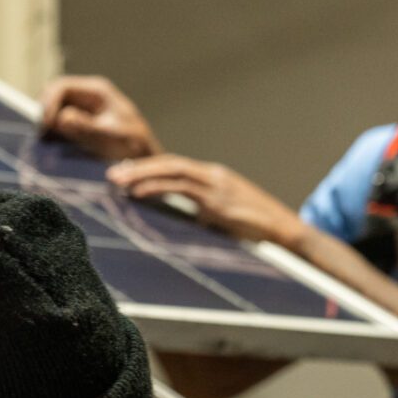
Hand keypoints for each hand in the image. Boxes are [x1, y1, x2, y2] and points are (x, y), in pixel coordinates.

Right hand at [38, 75, 160, 161]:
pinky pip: (57, 124)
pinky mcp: (77, 124)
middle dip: (44, 113)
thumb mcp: (110, 138)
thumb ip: (87, 127)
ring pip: (53, 110)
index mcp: (97, 91)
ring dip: (46, 125)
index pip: (62, 86)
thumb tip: (62, 118)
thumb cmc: (132, 147)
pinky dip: (51, 134)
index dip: (49, 103)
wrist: (144, 160)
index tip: (46, 126)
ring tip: (46, 143)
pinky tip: (51, 146)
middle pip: (53, 95)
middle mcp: (86, 95)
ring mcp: (81, 109)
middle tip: (42, 136)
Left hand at [107, 155, 304, 246]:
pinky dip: (157, 188)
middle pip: (169, 163)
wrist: (286, 234)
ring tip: (117, 180)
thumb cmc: (256, 231)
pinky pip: (182, 189)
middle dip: (138, 167)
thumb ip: (202, 215)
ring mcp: (217, 186)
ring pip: (172, 171)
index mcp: (213, 179)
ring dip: (141, 175)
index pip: (174, 167)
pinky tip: (138, 193)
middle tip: (110, 173)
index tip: (124, 173)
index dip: (148, 168)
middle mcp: (213, 176)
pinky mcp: (219, 201)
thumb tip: (180, 221)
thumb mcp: (223, 219)